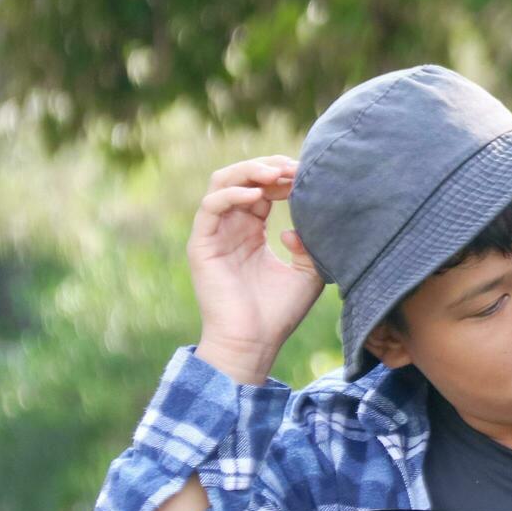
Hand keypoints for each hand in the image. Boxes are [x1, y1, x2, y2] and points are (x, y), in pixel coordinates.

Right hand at [188, 155, 323, 383]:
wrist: (254, 342)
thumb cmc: (280, 312)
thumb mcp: (308, 272)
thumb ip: (310, 244)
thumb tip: (296, 228)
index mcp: (252, 232)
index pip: (264, 189)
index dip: (284, 177)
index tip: (308, 174)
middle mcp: (231, 228)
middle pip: (242, 178)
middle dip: (269, 167)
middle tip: (294, 167)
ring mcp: (214, 234)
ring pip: (222, 183)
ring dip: (249, 172)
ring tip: (276, 174)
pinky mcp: (202, 244)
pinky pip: (211, 206)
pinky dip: (232, 195)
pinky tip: (258, 197)